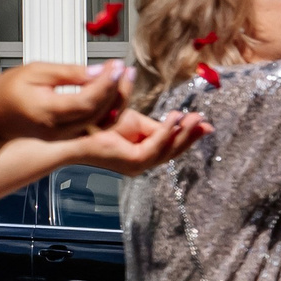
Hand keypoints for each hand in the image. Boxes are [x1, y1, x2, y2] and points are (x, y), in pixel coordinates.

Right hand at [0, 61, 132, 141]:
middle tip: (124, 69)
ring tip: (123, 77)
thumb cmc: (6, 93)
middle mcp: (60, 128)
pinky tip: (114, 92)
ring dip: (118, 99)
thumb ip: (69, 72)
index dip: (106, 83)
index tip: (115, 66)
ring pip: (103, 121)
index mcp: (48, 111)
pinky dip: (110, 109)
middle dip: (117, 89)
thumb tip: (98, 71)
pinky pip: (98, 125)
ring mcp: (67, 135)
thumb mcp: (34, 71)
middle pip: (100, 112)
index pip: (87, 101)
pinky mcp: (71, 136)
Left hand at [68, 108, 210, 175]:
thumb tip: (179, 117)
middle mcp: (142, 161)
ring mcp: (137, 164)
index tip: (206, 125)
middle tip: (205, 122)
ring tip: (194, 118)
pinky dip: (168, 134)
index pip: (172, 146)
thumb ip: (154, 124)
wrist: (74, 130)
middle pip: (174, 151)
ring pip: (168, 151)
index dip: (189, 135)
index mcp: (143, 152)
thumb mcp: (133, 120)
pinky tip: (176, 119)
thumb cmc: (97, 124)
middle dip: (191, 135)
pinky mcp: (132, 161)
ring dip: (183, 134)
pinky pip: (156, 148)